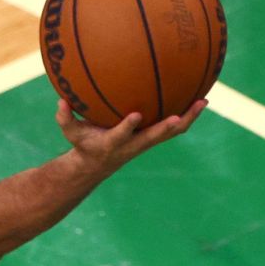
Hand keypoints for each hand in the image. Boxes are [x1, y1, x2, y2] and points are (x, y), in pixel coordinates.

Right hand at [57, 98, 204, 175]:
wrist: (95, 167)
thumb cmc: (83, 145)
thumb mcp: (70, 133)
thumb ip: (64, 118)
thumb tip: (60, 101)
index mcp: (113, 143)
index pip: (121, 136)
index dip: (128, 127)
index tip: (136, 115)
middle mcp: (134, 145)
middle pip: (158, 136)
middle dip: (173, 123)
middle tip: (189, 109)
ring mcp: (145, 142)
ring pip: (170, 132)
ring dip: (188, 118)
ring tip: (204, 101)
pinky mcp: (150, 138)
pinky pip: (170, 127)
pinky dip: (184, 115)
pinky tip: (195, 98)